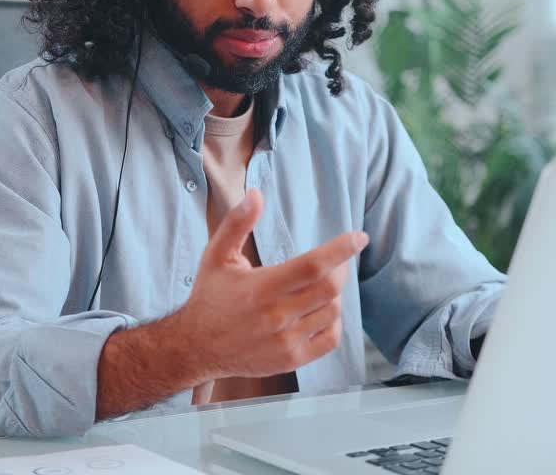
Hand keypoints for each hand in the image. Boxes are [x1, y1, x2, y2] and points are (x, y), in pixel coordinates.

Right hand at [176, 189, 368, 379]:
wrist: (195, 347)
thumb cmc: (209, 297)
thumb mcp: (216, 256)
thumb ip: (237, 224)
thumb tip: (256, 194)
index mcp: (261, 288)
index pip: (312, 265)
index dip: (340, 250)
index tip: (359, 237)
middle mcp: (276, 317)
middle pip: (330, 288)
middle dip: (341, 268)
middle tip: (337, 260)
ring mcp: (285, 342)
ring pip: (333, 312)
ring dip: (335, 294)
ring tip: (321, 285)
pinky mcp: (291, 360)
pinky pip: (330, 339)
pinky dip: (334, 321)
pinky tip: (321, 310)